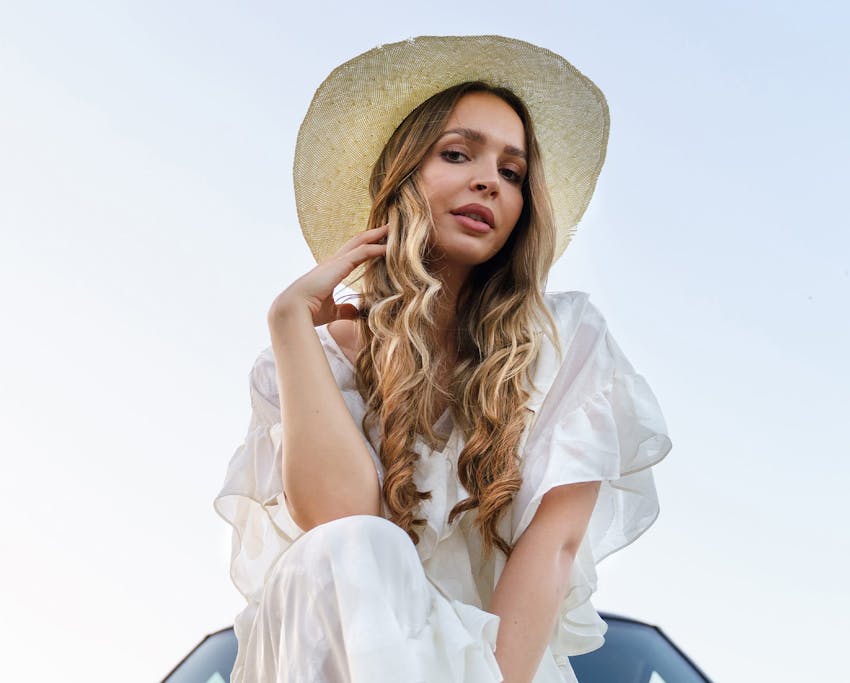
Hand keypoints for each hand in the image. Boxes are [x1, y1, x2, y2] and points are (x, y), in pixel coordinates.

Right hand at [268, 224, 387, 327]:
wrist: (293, 310)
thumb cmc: (308, 312)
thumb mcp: (332, 311)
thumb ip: (345, 310)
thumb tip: (356, 312)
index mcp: (331, 271)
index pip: (352, 254)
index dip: (366, 246)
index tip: (380, 243)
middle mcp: (333, 262)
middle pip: (357, 242)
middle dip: (373, 234)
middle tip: (389, 228)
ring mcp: (336, 262)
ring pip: (361, 242)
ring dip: (377, 236)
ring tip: (393, 230)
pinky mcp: (339, 264)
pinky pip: (362, 252)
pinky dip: (376, 248)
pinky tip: (389, 247)